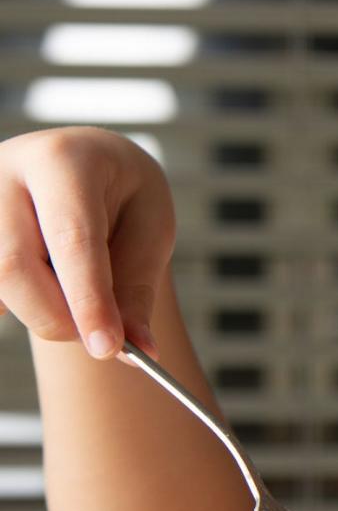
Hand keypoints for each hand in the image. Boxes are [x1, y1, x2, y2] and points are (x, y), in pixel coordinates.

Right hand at [0, 126, 174, 359]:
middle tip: (99, 341)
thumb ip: (137, 289)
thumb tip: (138, 349)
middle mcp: (5, 171)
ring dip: (39, 311)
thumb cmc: (124, 195)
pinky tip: (44, 282)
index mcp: (64, 161)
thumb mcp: (150, 230)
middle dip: (57, 317)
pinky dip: (18, 302)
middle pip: (13, 265)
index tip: (107, 348)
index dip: (88, 299)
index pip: (72, 239)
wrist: (88, 165)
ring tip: (77, 297)